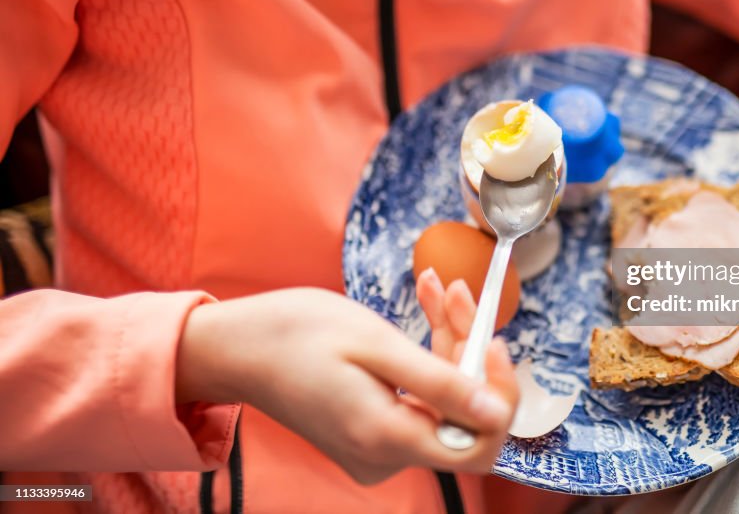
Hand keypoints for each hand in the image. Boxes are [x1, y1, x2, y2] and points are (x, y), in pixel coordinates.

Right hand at [175, 283, 516, 483]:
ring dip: (449, 340)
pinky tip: (423, 304)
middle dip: (470, 350)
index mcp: (387, 437)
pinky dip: (427, 352)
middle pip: (463, 413)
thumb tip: (495, 411)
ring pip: (444, 398)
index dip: (499, 394)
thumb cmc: (294, 334)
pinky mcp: (372, 430)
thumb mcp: (375, 344)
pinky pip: (420, 396)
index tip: (493, 340)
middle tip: (456, 293)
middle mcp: (385, 455)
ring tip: (437, 287)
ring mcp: (377, 447)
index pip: (479, 443)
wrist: (235, 346)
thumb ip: (439, 382)